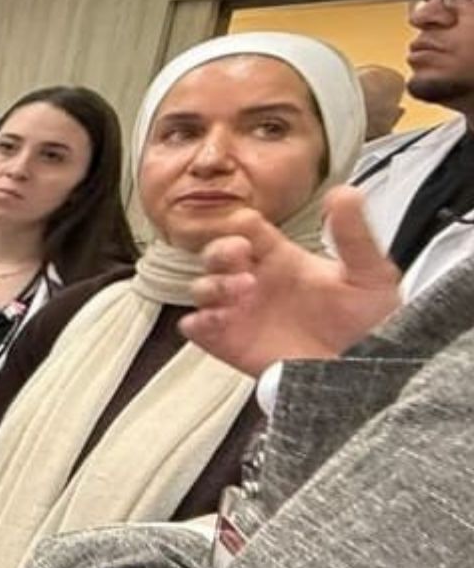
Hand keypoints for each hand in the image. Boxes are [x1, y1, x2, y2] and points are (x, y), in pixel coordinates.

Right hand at [180, 189, 402, 376]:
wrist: (363, 374)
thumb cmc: (370, 326)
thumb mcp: (371, 275)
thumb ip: (355, 236)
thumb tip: (346, 193)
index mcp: (282, 259)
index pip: (248, 229)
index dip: (243, 224)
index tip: (250, 228)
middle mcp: (256, 282)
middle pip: (216, 253)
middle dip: (219, 250)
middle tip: (239, 256)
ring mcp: (240, 313)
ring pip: (202, 287)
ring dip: (212, 285)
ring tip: (241, 291)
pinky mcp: (229, 343)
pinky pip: (196, 328)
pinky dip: (198, 321)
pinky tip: (219, 319)